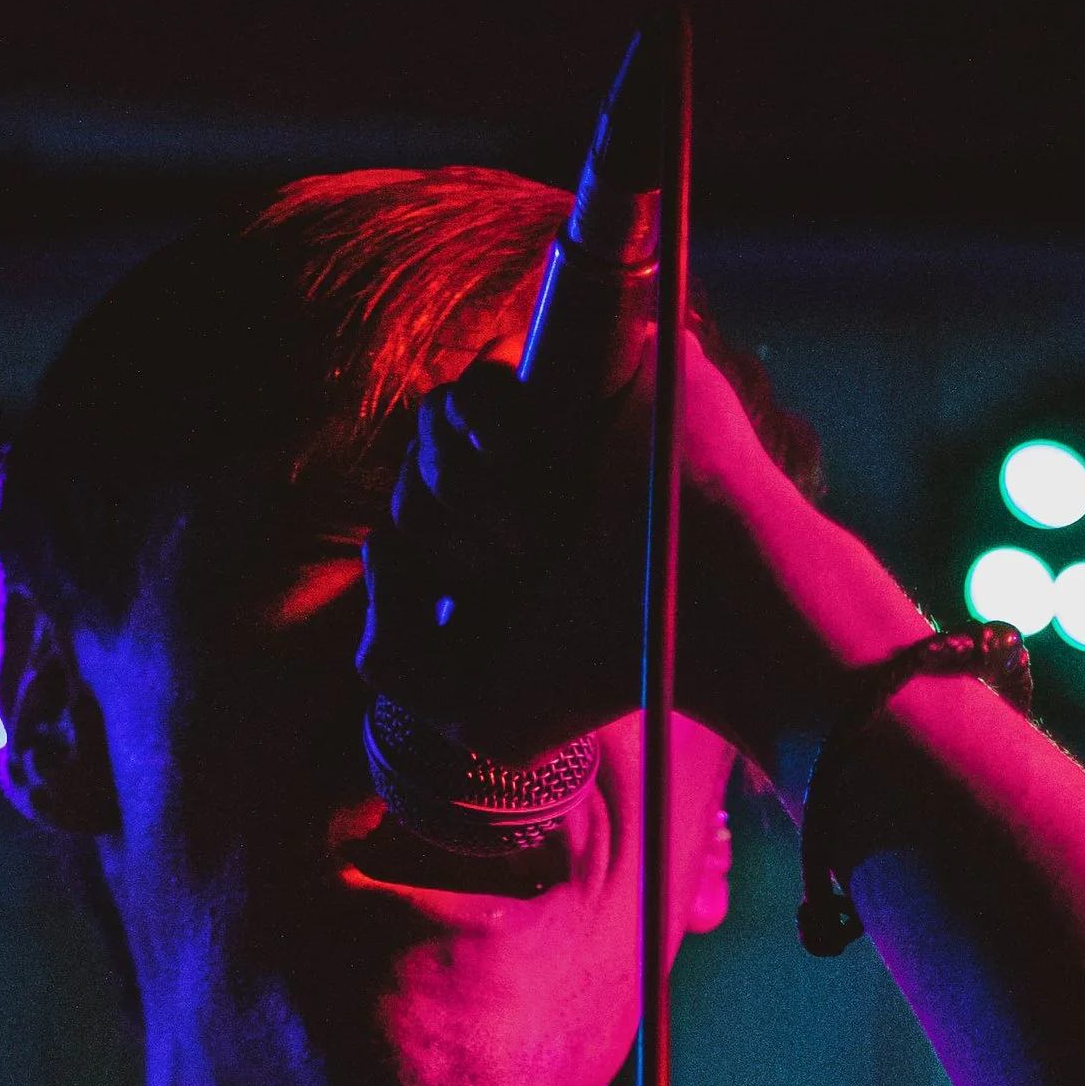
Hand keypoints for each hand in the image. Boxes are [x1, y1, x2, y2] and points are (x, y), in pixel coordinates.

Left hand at [357, 336, 926, 781]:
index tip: (477, 594)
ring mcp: (548, 422)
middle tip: (515, 562)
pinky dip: (478, 421)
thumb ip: (397, 664)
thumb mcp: (479, 716)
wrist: (705, 612)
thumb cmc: (608, 670)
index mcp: (493, 557)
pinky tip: (520, 462)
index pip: (405, 529)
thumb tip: (379, 556)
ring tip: (529, 525)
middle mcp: (516, 484)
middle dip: (443, 526)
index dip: (407, 559)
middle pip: (412, 473)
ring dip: (459, 484)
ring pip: (433, 420)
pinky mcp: (582, 370)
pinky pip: (477, 372)